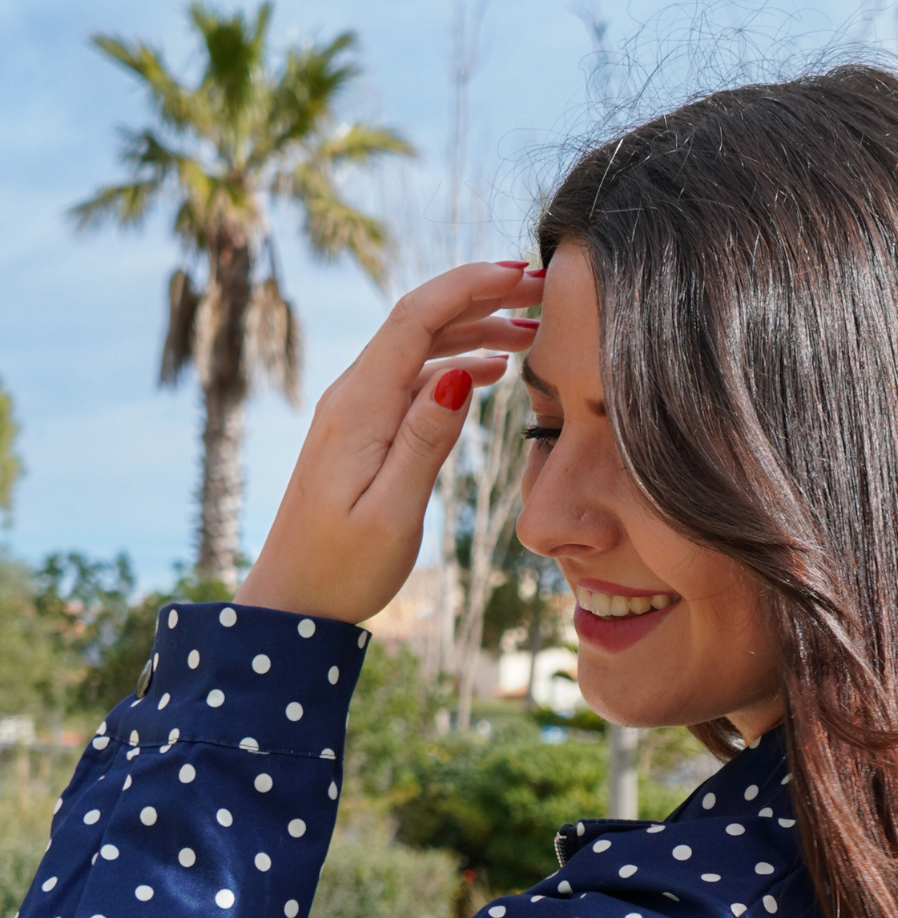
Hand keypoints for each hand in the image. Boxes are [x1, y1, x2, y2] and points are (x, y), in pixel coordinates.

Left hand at [238, 262, 541, 624]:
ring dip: (472, 330)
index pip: (415, 319)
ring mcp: (355, 410)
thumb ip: (426, 441)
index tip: (519, 273)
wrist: (293, 600)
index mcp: (360, 407)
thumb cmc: (344, 567)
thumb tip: (461, 375)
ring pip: (418, 348)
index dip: (468, 287)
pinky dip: (456, 364)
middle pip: (419, 321)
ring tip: (530, 332)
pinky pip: (412, 379)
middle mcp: (353, 396)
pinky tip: (492, 372)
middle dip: (479, 297)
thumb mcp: (393, 512)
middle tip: (540, 292)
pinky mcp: (362, 431)